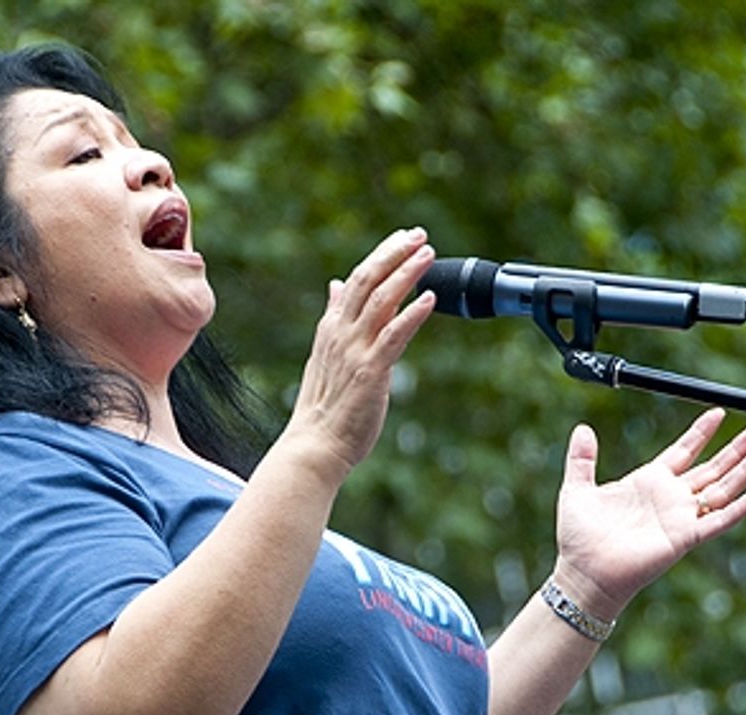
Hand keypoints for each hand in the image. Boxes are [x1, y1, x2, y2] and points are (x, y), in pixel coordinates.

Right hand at [283, 227, 435, 480]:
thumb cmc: (324, 408)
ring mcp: (355, 350)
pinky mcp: (370, 371)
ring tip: (428, 254)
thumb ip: (335, 318)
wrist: (314, 447)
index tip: (403, 238)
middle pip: (368, 280)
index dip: (381, 255)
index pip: (357, 280)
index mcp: (331, 329)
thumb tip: (337, 285)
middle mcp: (341, 334)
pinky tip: (431, 298)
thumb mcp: (325, 355)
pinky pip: (394, 335)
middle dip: (394, 253)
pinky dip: (413, 313)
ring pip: (381, 299)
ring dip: (406, 273)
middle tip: (419, 235)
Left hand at [551, 408, 745, 618]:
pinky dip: (740, 508)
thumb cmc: (579, 537)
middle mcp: (669, 498)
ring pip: (721, 489)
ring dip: (744, 471)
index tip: (718, 412)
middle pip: (711, 467)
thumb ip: (581, 459)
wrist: (583, 573)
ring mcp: (680, 518)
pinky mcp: (684, 538)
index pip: (683, 451)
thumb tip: (582, 428)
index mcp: (648, 482)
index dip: (701, 432)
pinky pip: (718, 521)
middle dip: (735, 449)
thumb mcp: (577, 490)